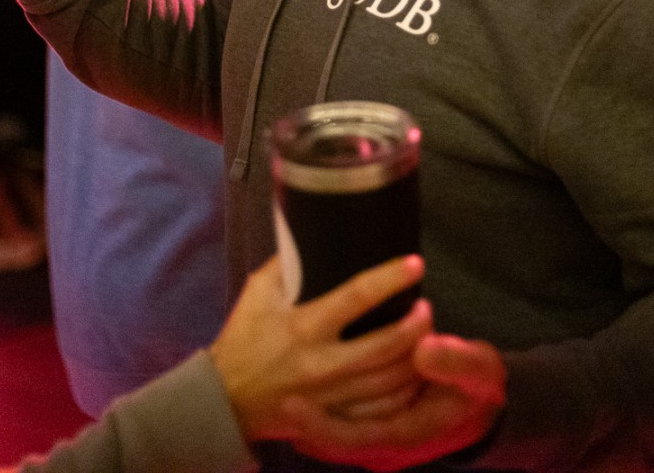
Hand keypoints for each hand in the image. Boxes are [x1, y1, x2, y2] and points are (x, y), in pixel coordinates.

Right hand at [210, 255, 505, 470]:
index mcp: (303, 326)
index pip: (356, 296)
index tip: (414, 263)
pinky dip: (404, 393)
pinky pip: (382, 412)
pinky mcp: (335, 420)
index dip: (389, 278)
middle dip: (415, 324)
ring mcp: (331, 396)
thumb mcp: (257, 292)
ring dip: (416, 357)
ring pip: (390, 381)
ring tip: (426, 335)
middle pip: (385, 344)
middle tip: (427, 306)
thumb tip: (308, 233)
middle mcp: (321, 362)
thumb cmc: (242, 338)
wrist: (227, 397)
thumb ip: (285, 265)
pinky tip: (413, 374)